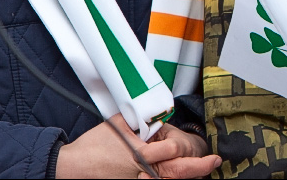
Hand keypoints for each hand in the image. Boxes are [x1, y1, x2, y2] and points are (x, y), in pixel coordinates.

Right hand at [55, 116, 220, 178]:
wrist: (73, 166)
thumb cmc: (93, 145)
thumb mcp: (117, 124)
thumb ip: (138, 120)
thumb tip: (152, 114)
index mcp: (138, 152)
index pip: (167, 152)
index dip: (181, 149)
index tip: (195, 147)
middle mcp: (140, 170)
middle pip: (174, 172)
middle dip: (197, 167)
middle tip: (213, 161)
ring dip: (186, 174)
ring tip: (205, 168)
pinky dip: (168, 179)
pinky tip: (182, 176)